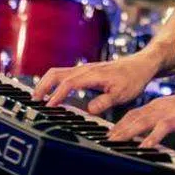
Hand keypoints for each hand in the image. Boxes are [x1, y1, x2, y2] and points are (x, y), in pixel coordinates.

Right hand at [33, 53, 158, 114]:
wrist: (141, 65)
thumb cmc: (133, 79)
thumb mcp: (122, 94)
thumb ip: (105, 102)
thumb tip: (89, 110)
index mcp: (92, 74)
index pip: (69, 83)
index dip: (57, 95)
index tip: (48, 107)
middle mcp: (85, 69)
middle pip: (56, 73)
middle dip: (42, 86)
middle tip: (33, 101)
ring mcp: (84, 69)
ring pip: (58, 72)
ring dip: (45, 83)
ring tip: (37, 99)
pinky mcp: (85, 71)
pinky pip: (64, 74)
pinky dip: (53, 82)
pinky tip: (51, 93)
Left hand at [106, 84, 174, 162]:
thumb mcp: (165, 106)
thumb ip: (148, 115)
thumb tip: (129, 125)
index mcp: (157, 106)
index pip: (134, 115)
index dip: (120, 125)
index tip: (107, 136)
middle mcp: (166, 110)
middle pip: (144, 119)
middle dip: (127, 131)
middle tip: (114, 141)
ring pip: (164, 127)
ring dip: (153, 137)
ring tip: (143, 147)